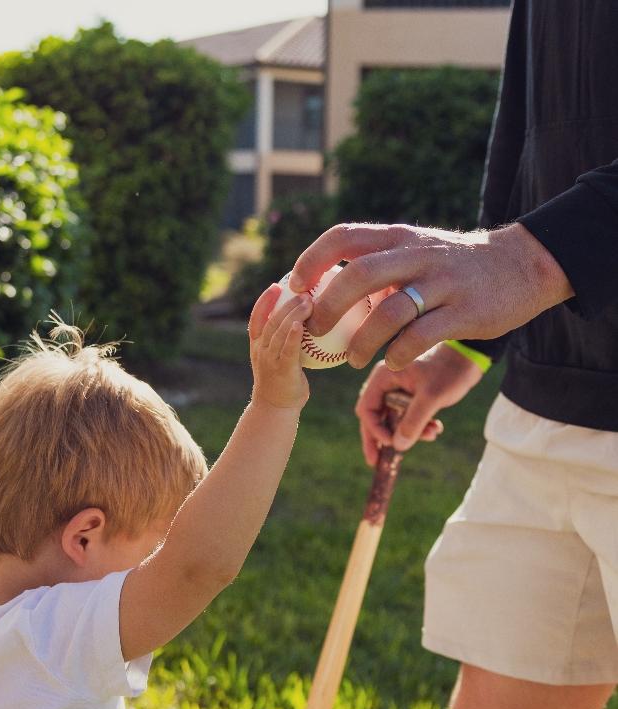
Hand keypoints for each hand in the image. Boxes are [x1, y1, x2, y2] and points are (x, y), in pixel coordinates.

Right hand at [249, 284, 312, 409]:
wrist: (276, 409)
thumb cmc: (283, 382)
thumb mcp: (281, 359)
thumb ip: (288, 342)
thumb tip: (309, 323)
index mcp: (257, 346)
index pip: (257, 318)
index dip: (265, 301)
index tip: (276, 286)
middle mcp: (260, 350)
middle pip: (270, 321)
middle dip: (285, 303)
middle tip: (303, 291)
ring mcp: (269, 360)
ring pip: (278, 332)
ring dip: (292, 314)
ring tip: (308, 302)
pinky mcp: (281, 370)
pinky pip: (287, 350)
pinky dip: (292, 336)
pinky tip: (301, 325)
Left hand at [289, 222, 573, 369]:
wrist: (523, 266)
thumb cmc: (457, 265)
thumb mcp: (418, 249)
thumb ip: (379, 262)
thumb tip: (328, 286)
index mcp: (399, 238)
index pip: (344, 237)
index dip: (311, 259)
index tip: (295, 285)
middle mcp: (417, 255)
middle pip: (359, 275)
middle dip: (327, 306)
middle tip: (314, 331)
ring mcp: (442, 283)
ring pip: (389, 312)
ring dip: (362, 342)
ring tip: (351, 360)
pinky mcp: (464, 312)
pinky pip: (420, 336)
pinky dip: (397, 353)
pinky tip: (390, 363)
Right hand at [356, 343, 483, 465]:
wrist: (469, 358)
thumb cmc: (449, 370)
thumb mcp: (431, 397)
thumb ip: (414, 421)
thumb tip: (398, 446)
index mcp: (383, 377)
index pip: (366, 408)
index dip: (374, 429)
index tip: (390, 444)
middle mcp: (386, 383)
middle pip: (374, 416)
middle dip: (381, 438)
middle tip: (376, 462)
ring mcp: (398, 390)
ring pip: (392, 419)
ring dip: (408, 432)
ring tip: (431, 436)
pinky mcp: (410, 396)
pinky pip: (406, 416)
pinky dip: (418, 426)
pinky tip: (436, 429)